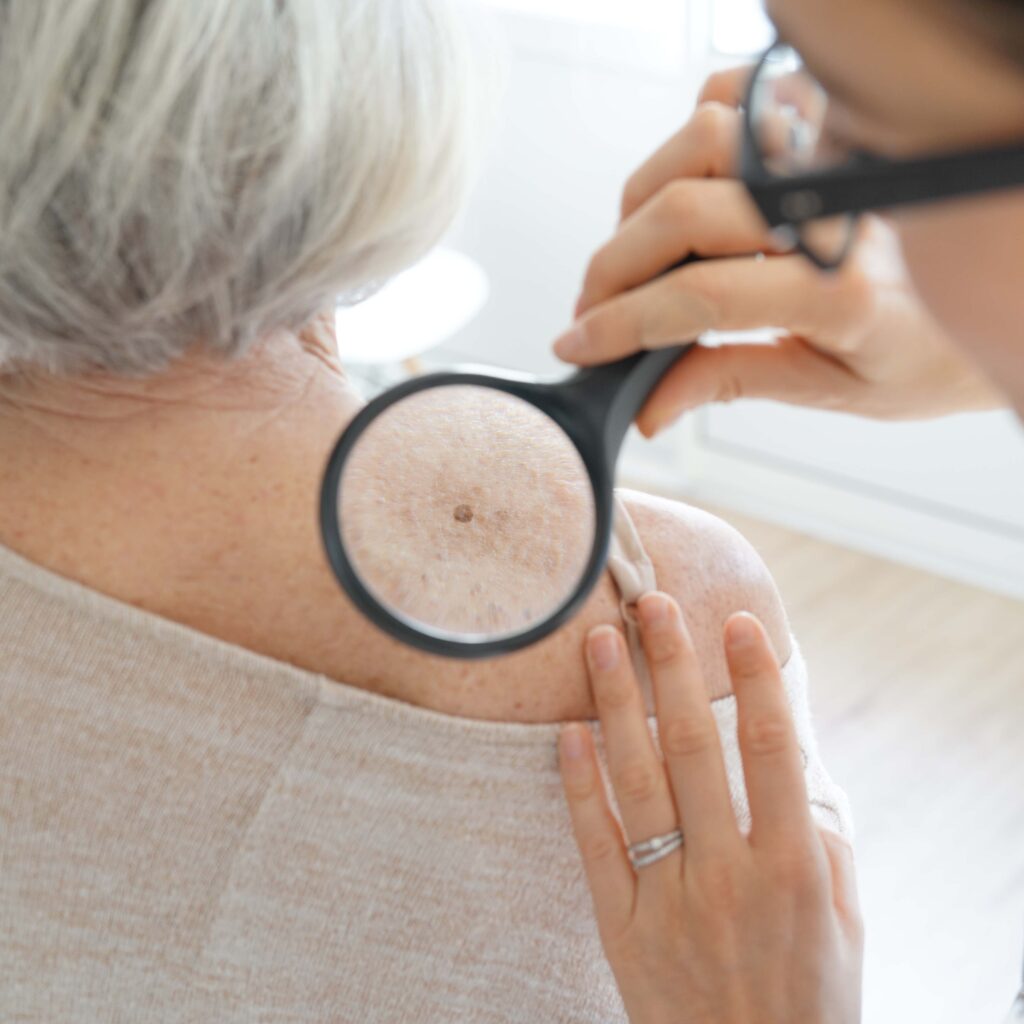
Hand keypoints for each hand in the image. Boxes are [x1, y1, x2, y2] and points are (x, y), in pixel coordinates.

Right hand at [552, 67, 1003, 433]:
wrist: (990, 300)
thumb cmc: (924, 352)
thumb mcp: (830, 389)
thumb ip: (733, 383)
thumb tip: (648, 407)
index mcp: (842, 292)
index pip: (701, 296)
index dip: (622, 323)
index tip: (578, 345)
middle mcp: (837, 210)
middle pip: (686, 211)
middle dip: (615, 266)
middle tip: (588, 311)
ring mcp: (831, 157)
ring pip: (703, 141)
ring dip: (643, 200)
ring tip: (630, 256)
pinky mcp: (825, 128)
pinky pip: (739, 97)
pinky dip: (690, 130)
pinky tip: (678, 185)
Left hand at [558, 593, 862, 1023]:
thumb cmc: (808, 1000)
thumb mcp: (843, 922)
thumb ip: (823, 839)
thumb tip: (793, 759)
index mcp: (790, 867)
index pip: (769, 749)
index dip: (753, 678)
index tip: (738, 620)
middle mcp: (725, 874)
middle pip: (691, 746)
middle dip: (671, 667)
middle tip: (651, 604)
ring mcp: (667, 898)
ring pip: (636, 781)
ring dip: (616, 703)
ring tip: (598, 642)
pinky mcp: (620, 925)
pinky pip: (595, 843)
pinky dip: (578, 784)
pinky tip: (568, 731)